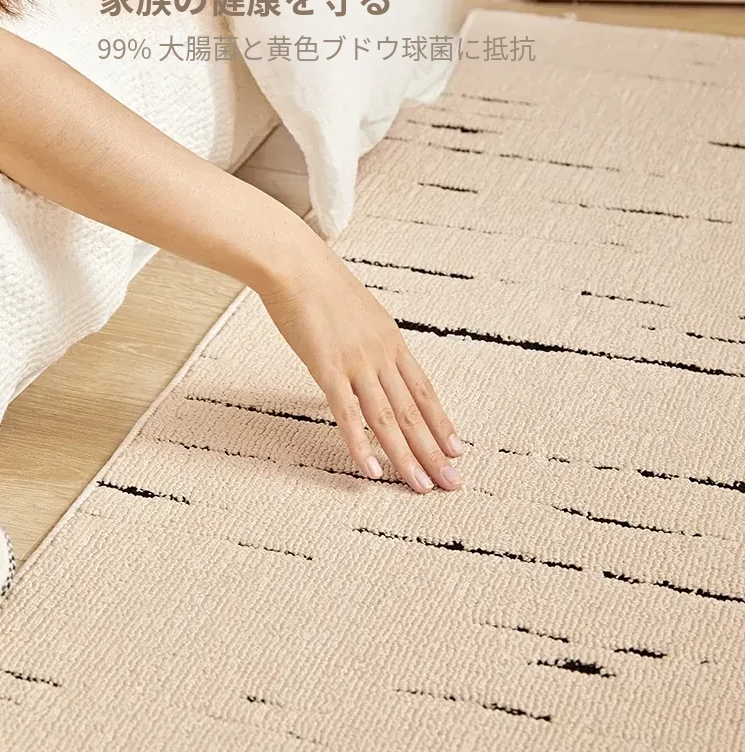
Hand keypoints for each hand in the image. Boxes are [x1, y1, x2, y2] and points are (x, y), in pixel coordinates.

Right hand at [259, 239, 463, 493]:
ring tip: (422, 487)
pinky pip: (347, 415)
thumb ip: (370, 340)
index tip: (457, 449)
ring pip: (388, 420)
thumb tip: (375, 358)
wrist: (295, 263)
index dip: (442, 422)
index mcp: (391, 341)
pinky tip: (373, 471)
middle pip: (414, 412)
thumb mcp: (358, 312)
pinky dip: (361, 445)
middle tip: (453, 483)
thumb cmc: (320, 285)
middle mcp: (382, 355)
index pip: (424, 391)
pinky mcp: (327, 369)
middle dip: (435, 452)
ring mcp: (357, 363)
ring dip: (407, 457)